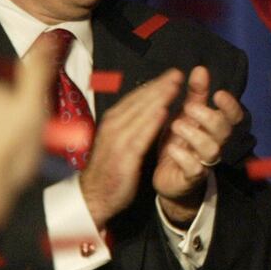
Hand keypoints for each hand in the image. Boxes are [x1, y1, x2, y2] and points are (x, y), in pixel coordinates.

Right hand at [78, 69, 181, 229]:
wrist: (93, 196)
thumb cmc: (109, 166)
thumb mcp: (118, 140)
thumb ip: (130, 123)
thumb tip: (149, 105)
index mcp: (112, 122)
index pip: (135, 98)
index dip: (154, 85)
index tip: (171, 74)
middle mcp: (113, 127)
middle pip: (139, 102)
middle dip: (158, 86)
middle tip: (177, 73)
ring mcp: (117, 142)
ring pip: (140, 115)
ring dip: (157, 98)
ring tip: (175, 86)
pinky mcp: (123, 157)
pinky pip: (139, 137)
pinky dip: (151, 123)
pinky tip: (164, 112)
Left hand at [153, 65, 243, 224]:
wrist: (168, 179)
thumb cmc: (180, 143)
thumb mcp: (186, 116)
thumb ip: (195, 95)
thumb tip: (200, 69)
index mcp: (214, 128)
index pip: (234, 116)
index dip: (230, 105)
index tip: (218, 94)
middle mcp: (214, 144)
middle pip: (224, 130)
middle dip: (208, 116)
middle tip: (188, 108)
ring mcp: (204, 162)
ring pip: (212, 149)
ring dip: (195, 135)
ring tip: (176, 126)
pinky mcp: (191, 178)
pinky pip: (194, 169)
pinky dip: (183, 157)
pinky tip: (171, 149)